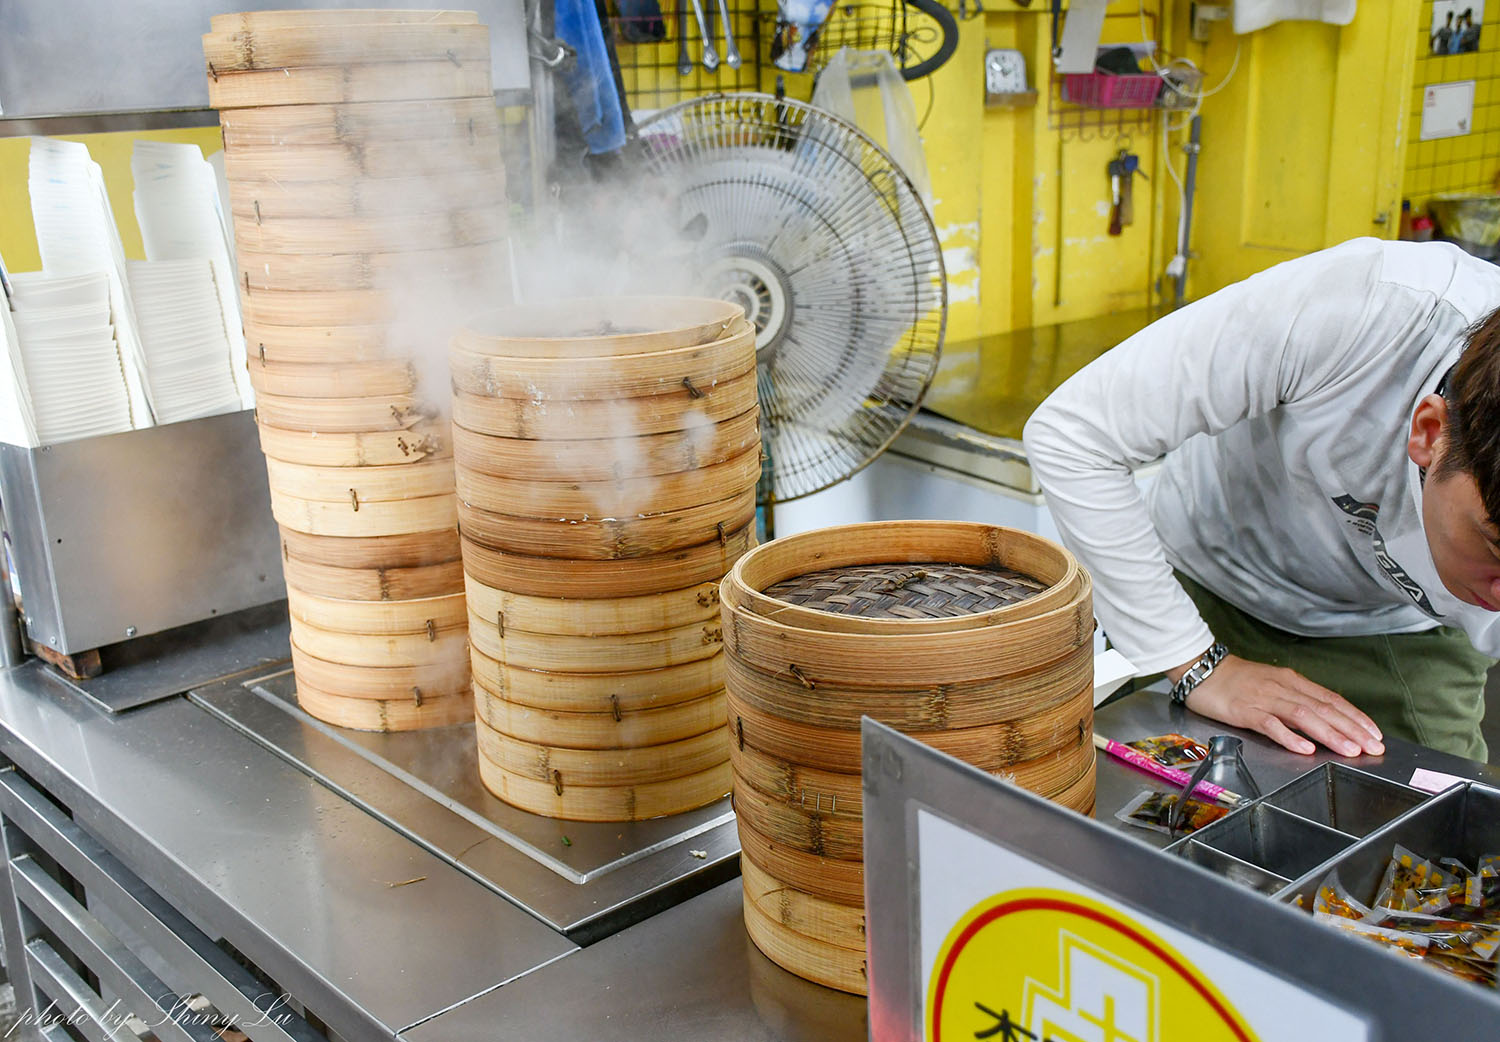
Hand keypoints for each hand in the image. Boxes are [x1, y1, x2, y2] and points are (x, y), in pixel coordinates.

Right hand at [1173, 654, 1384, 756]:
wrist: (1200, 669)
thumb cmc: (1235, 680)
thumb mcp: (1271, 685)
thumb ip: (1295, 700)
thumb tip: (1323, 720)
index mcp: (1291, 681)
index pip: (1331, 699)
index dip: (1355, 717)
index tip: (1375, 734)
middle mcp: (1282, 688)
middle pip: (1323, 708)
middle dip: (1352, 729)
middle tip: (1373, 748)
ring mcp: (1264, 698)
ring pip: (1304, 716)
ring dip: (1330, 734)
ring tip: (1349, 750)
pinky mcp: (1244, 710)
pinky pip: (1271, 724)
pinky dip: (1290, 737)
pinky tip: (1305, 749)